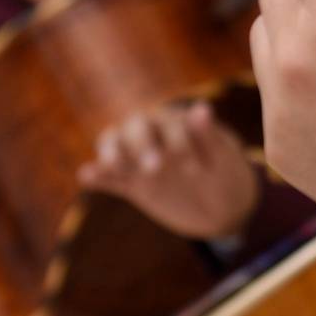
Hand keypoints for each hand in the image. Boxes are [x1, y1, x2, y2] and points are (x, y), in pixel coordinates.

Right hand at [83, 101, 261, 240]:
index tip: (195, 170)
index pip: (168, 125)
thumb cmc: (229, 174)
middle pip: (132, 130)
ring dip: (111, 153)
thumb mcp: (225, 158)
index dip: (179, 143)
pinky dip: (97, 176)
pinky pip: (110, 178)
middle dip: (140, 146)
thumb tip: (202, 108)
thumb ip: (210, 136)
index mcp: (177, 124)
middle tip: (155, 168)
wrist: (226, 207)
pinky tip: (87, 176)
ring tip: (111, 165)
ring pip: (114, 148)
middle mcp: (153, 137)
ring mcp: (139, 161)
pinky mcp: (132, 185)